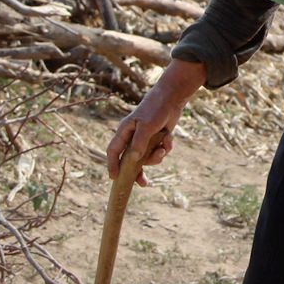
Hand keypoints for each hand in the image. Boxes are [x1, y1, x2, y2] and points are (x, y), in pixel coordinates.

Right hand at [107, 58, 204, 178]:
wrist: (172, 99)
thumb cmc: (155, 109)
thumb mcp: (146, 126)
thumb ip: (139, 143)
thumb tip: (134, 160)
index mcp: (124, 132)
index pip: (113, 151)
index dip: (112, 164)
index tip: (114, 177)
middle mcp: (132, 138)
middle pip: (130, 160)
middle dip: (138, 171)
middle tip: (143, 183)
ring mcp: (144, 140)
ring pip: (147, 158)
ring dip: (157, 156)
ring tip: (163, 148)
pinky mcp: (156, 140)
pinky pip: (158, 152)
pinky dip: (165, 147)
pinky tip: (169, 138)